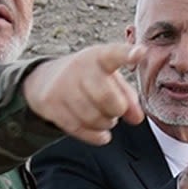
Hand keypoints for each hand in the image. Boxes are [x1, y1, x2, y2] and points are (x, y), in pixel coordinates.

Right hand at [21, 42, 144, 144]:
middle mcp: (78, 68)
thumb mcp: (110, 78)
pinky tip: (100, 132)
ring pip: (92, 118)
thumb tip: (137, 118)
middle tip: (117, 109)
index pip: (113, 54)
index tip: (140, 52)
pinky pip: (79, 129)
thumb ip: (128, 97)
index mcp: (98, 57)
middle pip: (106, 97)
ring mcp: (62, 86)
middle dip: (117, 110)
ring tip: (105, 117)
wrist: (47, 80)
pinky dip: (94, 135)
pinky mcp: (51, 104)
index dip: (127, 54)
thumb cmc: (89, 79)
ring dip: (105, 123)